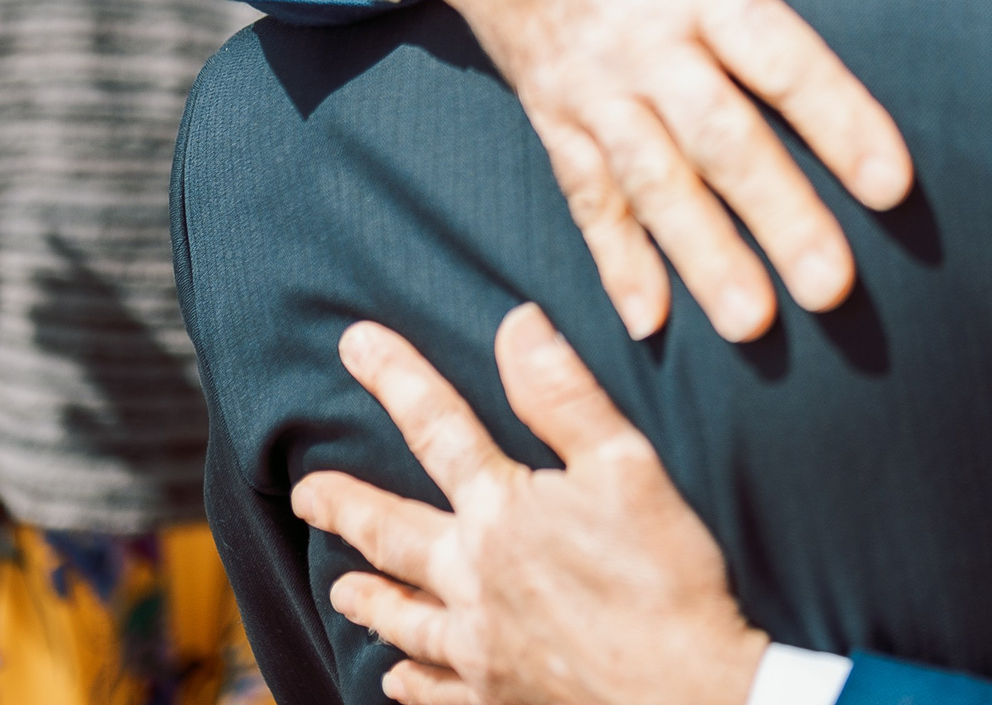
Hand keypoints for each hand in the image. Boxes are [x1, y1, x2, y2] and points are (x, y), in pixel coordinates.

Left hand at [292, 310, 764, 704]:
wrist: (685, 694)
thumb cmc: (664, 577)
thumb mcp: (628, 467)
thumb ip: (565, 396)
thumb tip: (517, 323)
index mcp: (503, 512)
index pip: (438, 428)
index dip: (396, 379)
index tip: (355, 344)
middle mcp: (473, 579)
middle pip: (393, 533)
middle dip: (346, 506)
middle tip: (307, 493)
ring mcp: (479, 648)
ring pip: (404, 619)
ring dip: (369, 598)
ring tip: (342, 588)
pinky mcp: (497, 699)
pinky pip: (434, 693)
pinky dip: (409, 683)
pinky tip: (396, 680)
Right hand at [378, 0, 912, 341]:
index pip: (778, 54)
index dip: (836, 117)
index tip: (893, 183)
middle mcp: (644, 39)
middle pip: (719, 136)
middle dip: (776, 214)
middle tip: (833, 288)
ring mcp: (593, 85)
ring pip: (653, 181)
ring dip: (701, 254)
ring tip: (753, 324)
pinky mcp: (552, 116)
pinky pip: (585, 194)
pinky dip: (613, 257)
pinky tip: (648, 321)